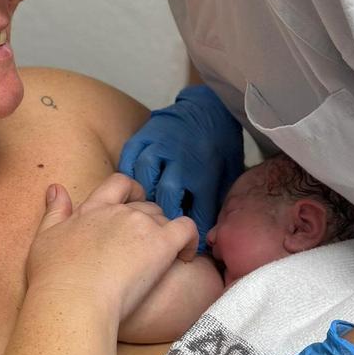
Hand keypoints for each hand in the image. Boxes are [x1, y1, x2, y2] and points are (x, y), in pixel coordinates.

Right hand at [27, 174, 198, 323]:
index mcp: (93, 209)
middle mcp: (119, 211)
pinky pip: (187, 230)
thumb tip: (55, 189)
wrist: (73, 299)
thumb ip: (54, 212)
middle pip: (145, 205)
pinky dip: (190, 241)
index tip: (134, 202)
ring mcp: (142, 225)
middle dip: (149, 221)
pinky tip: (185, 257)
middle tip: (146, 246)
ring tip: (162, 259)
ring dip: (166, 234)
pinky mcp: (161, 244)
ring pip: (165, 219)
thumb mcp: (45, 238)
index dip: (131, 190)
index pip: (118, 184)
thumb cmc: (54, 277)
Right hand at [117, 85, 243, 249]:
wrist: (209, 109)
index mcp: (203, 170)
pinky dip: (127, 174)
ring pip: (143, 175)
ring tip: (142, 210)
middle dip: (161, 214)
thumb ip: (213, 205)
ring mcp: (159, 144)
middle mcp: (179, 157)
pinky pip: (129, 158)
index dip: (186, 231)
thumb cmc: (218, 149)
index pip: (192, 210)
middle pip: (164, 193)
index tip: (183, 244)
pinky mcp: (143, 136)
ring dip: (142, 195)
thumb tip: (206, 238)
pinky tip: (129, 188)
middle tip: (158, 228)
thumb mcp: (226, 178)